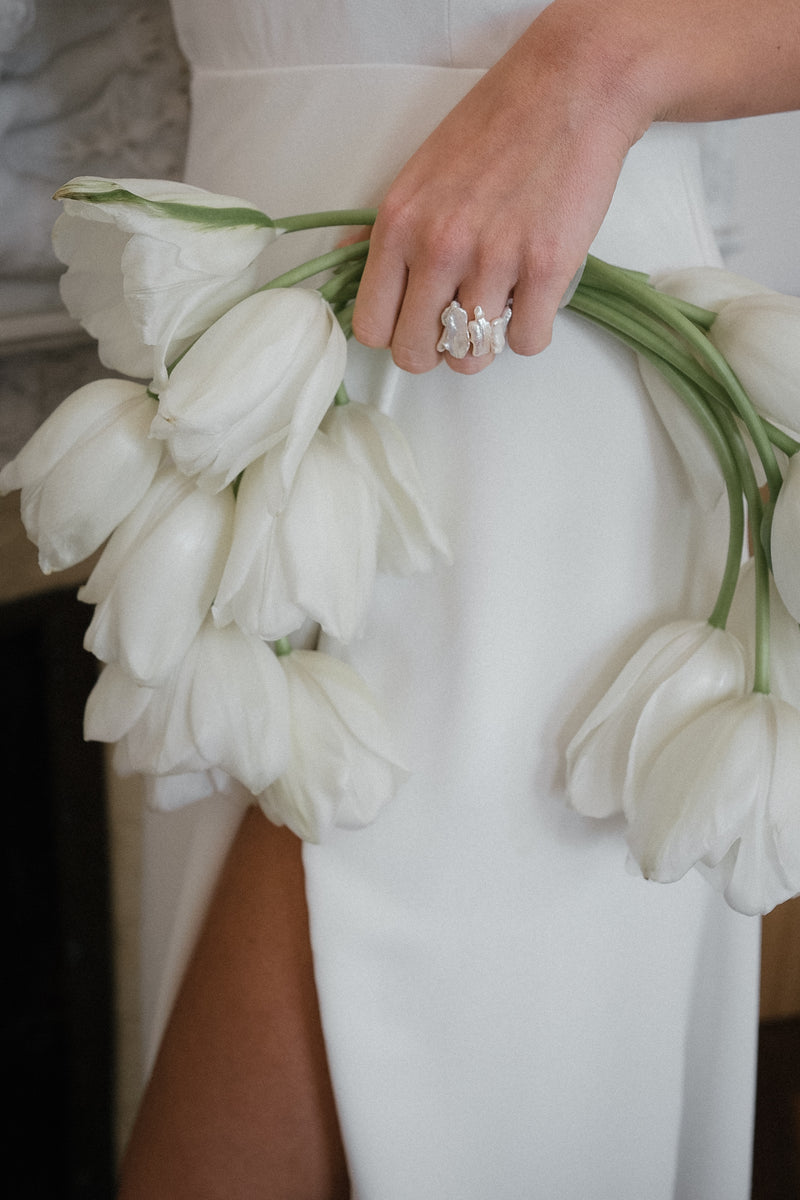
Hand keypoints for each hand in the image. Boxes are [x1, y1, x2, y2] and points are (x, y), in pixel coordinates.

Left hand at [352, 9, 644, 375]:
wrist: (571, 87)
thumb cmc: (495, 126)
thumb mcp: (417, 173)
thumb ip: (382, 229)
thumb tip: (342, 261)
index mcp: (398, 226)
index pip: (371, 327)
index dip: (394, 333)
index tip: (415, 321)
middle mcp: (438, 248)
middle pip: (416, 354)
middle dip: (436, 351)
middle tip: (456, 327)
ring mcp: (493, 261)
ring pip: (472, 357)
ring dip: (485, 344)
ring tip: (498, 307)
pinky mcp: (546, 269)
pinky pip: (527, 342)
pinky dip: (531, 331)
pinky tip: (534, 298)